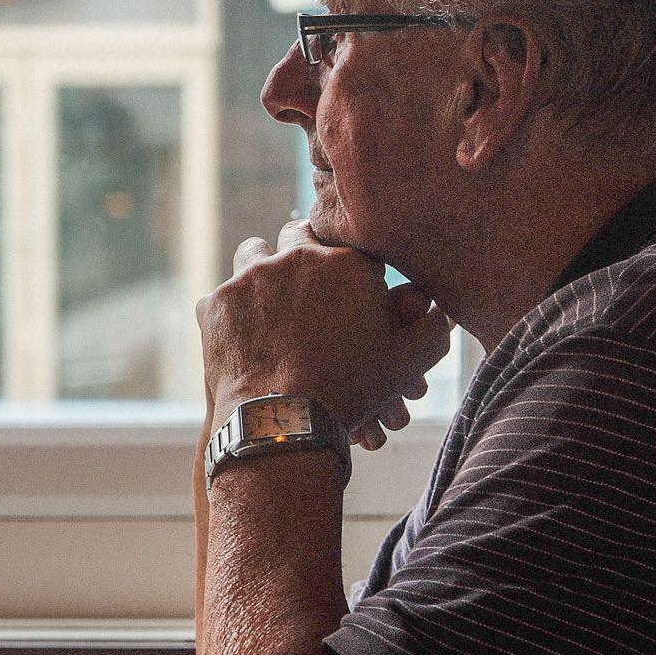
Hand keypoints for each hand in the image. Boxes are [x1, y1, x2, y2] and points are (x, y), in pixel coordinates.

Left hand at [197, 221, 450, 443]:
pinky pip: (221, 294)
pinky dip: (230, 310)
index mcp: (347, 262)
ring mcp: (250, 277)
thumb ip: (432, 326)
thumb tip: (440, 308)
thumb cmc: (352, 390)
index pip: (346, 236)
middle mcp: (296, 258)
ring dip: (261, 269)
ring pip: (252, 253)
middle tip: (304, 280)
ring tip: (268, 296)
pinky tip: (241, 332)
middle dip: (300, 251)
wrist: (285, 421)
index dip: (343, 253)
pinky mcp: (215, 303)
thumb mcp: (409, 360)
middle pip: (296, 233)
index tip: (341, 271)